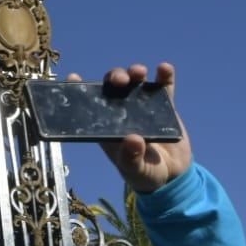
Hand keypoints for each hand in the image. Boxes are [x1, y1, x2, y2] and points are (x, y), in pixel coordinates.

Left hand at [69, 62, 191, 193]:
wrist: (172, 177)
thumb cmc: (144, 174)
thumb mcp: (136, 170)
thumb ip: (132, 158)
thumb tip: (133, 139)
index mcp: (106, 128)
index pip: (89, 106)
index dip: (79, 91)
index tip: (73, 77)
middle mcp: (121, 113)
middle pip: (113, 88)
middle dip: (114, 78)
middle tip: (119, 81)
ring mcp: (142, 107)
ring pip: (135, 83)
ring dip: (134, 73)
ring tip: (139, 73)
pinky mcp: (164, 106)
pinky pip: (163, 88)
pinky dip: (164, 77)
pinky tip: (165, 69)